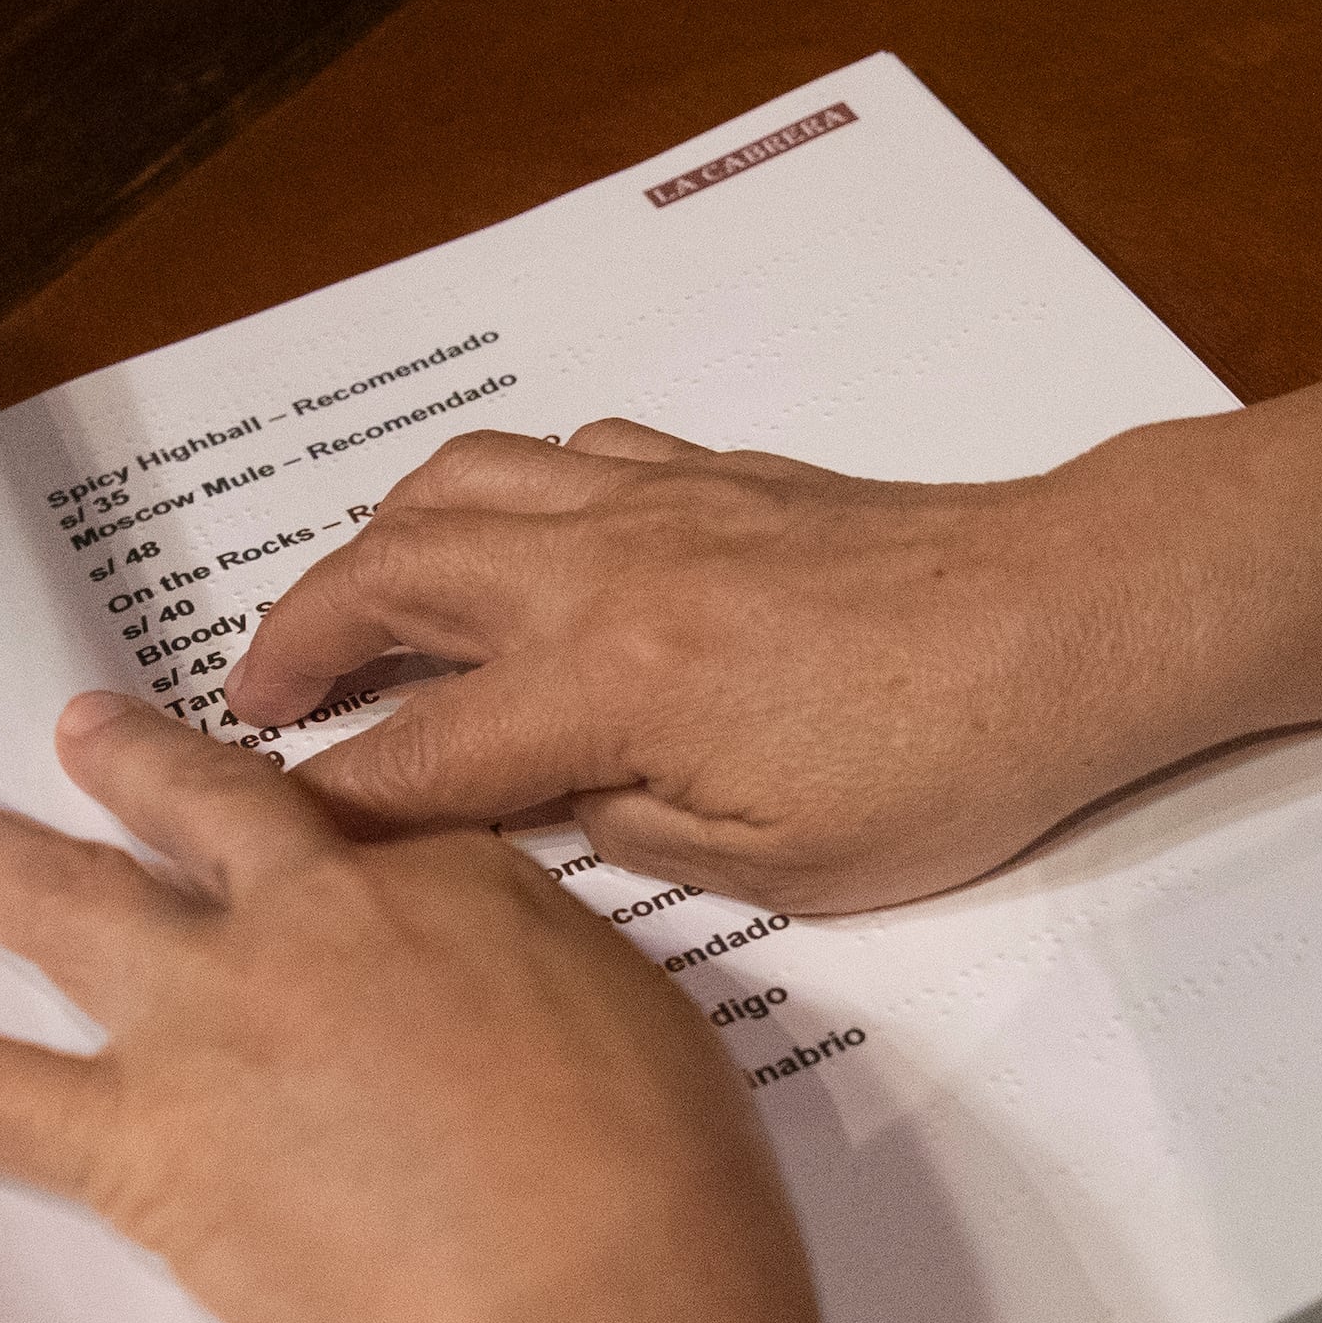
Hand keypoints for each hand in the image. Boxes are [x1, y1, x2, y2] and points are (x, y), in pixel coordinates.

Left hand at [0, 694, 831, 1322]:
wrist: (573, 1305)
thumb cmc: (660, 1204)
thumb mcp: (657, 1055)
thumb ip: (562, 1017)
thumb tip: (519, 1041)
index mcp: (459, 889)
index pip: (371, 841)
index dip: (334, 839)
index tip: (310, 828)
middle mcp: (316, 922)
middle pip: (207, 818)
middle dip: (137, 769)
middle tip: (77, 726)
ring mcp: (212, 1019)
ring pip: (65, 907)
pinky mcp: (135, 1137)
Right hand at [223, 418, 1215, 912]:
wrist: (1072, 622)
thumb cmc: (952, 757)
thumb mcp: (782, 864)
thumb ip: (634, 841)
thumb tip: (552, 814)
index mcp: (612, 687)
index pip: (417, 753)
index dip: (328, 801)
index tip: (262, 831)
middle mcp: (606, 573)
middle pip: (392, 580)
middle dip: (297, 639)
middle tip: (248, 697)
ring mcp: (658, 506)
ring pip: (459, 488)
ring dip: (375, 544)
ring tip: (344, 607)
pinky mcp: (718, 478)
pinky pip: (562, 457)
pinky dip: (497, 491)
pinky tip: (502, 537)